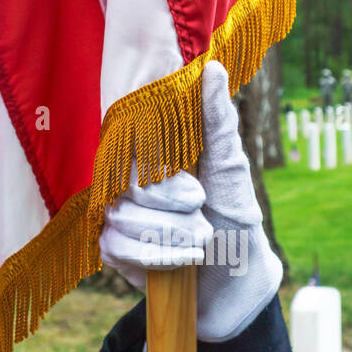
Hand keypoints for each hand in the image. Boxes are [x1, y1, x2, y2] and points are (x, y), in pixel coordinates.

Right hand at [98, 60, 281, 340]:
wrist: (237, 281)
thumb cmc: (236, 218)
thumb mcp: (232, 170)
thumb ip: (218, 123)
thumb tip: (213, 69)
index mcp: (158, 155)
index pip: (133, 145)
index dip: (163, 174)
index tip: (198, 192)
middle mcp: (133, 180)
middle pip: (127, 184)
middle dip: (172, 207)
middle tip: (204, 216)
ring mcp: (119, 214)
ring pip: (122, 215)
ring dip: (170, 235)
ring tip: (200, 242)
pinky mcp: (114, 249)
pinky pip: (116, 246)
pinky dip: (156, 256)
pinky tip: (184, 260)